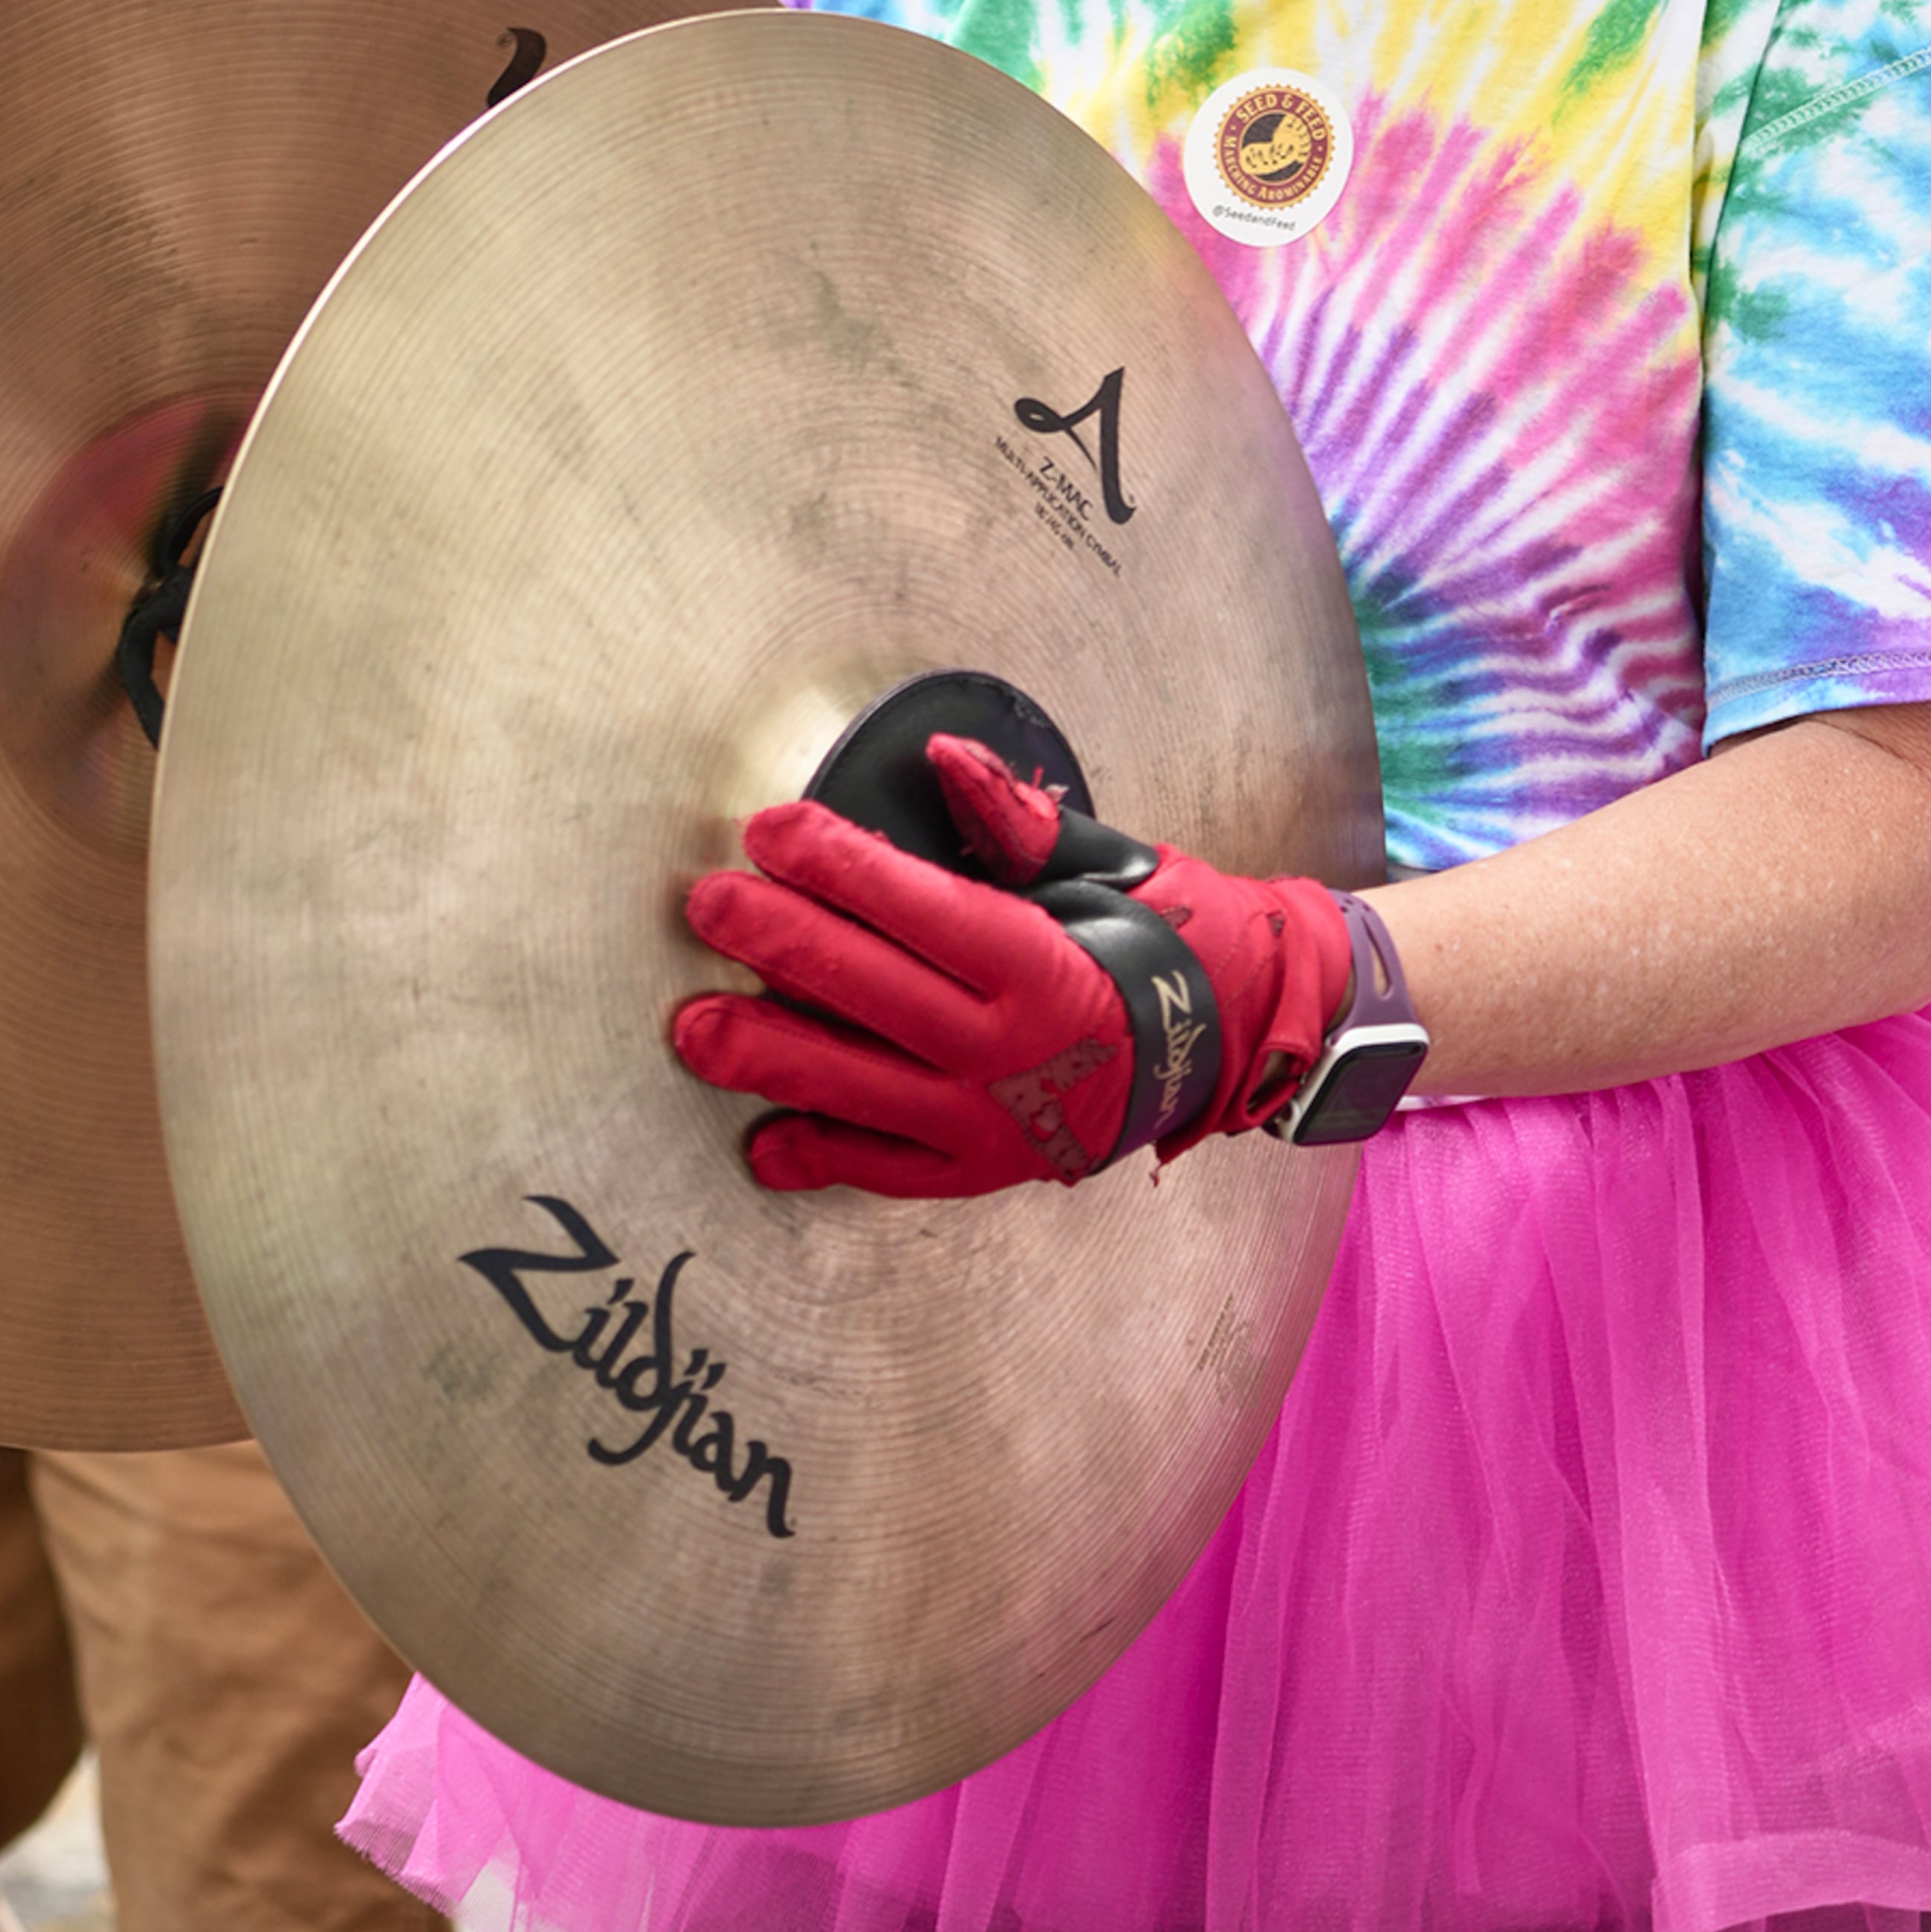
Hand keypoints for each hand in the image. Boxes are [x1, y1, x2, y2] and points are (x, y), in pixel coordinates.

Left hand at [672, 737, 1352, 1200]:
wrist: (1235, 1046)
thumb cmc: (1167, 942)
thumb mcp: (1110, 867)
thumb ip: (1018, 824)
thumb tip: (947, 760)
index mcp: (1044, 965)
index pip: (920, 908)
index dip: (839, 864)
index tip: (772, 829)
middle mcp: (1014, 1053)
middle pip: (874, 993)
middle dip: (782, 944)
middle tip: (709, 906)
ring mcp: (995, 1122)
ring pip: (863, 1087)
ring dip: (773, 1056)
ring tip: (695, 1032)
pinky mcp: (987, 1170)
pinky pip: (893, 1170)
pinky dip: (826, 1159)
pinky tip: (762, 1145)